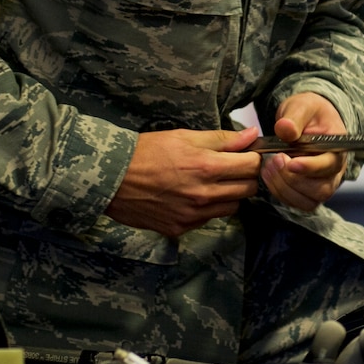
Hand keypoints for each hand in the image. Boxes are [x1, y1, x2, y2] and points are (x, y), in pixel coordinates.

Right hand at [105, 127, 261, 238]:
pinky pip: (208, 219)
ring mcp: (193, 215)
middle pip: (248, 190)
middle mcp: (203, 194)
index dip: (253, 158)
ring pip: (232, 207)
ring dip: (229, 195)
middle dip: (245, 177)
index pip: (251, 166)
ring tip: (211, 182)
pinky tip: (192, 196)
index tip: (246, 155)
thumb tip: (251, 135)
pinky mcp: (181, 228)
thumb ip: (221, 139)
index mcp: (206, 167)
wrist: (111, 179)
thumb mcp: (183, 137)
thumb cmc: (146, 152)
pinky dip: (207, 208)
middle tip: (231, 168)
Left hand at [262, 93, 348, 211]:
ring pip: (307, 201)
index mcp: (338, 148)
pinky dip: (279, 192)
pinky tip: (270, 174)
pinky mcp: (308, 193)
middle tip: (275, 159)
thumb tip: (285, 129)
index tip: (291, 163)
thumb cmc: (309, 113)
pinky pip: (295, 203)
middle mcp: (334, 172)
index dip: (311, 167)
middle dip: (293, 179)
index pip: (330, 164)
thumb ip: (295, 117)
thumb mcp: (302, 106)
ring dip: (283, 188)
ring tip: (269, 166)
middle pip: (320, 190)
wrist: (307, 121)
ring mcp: (322, 185)